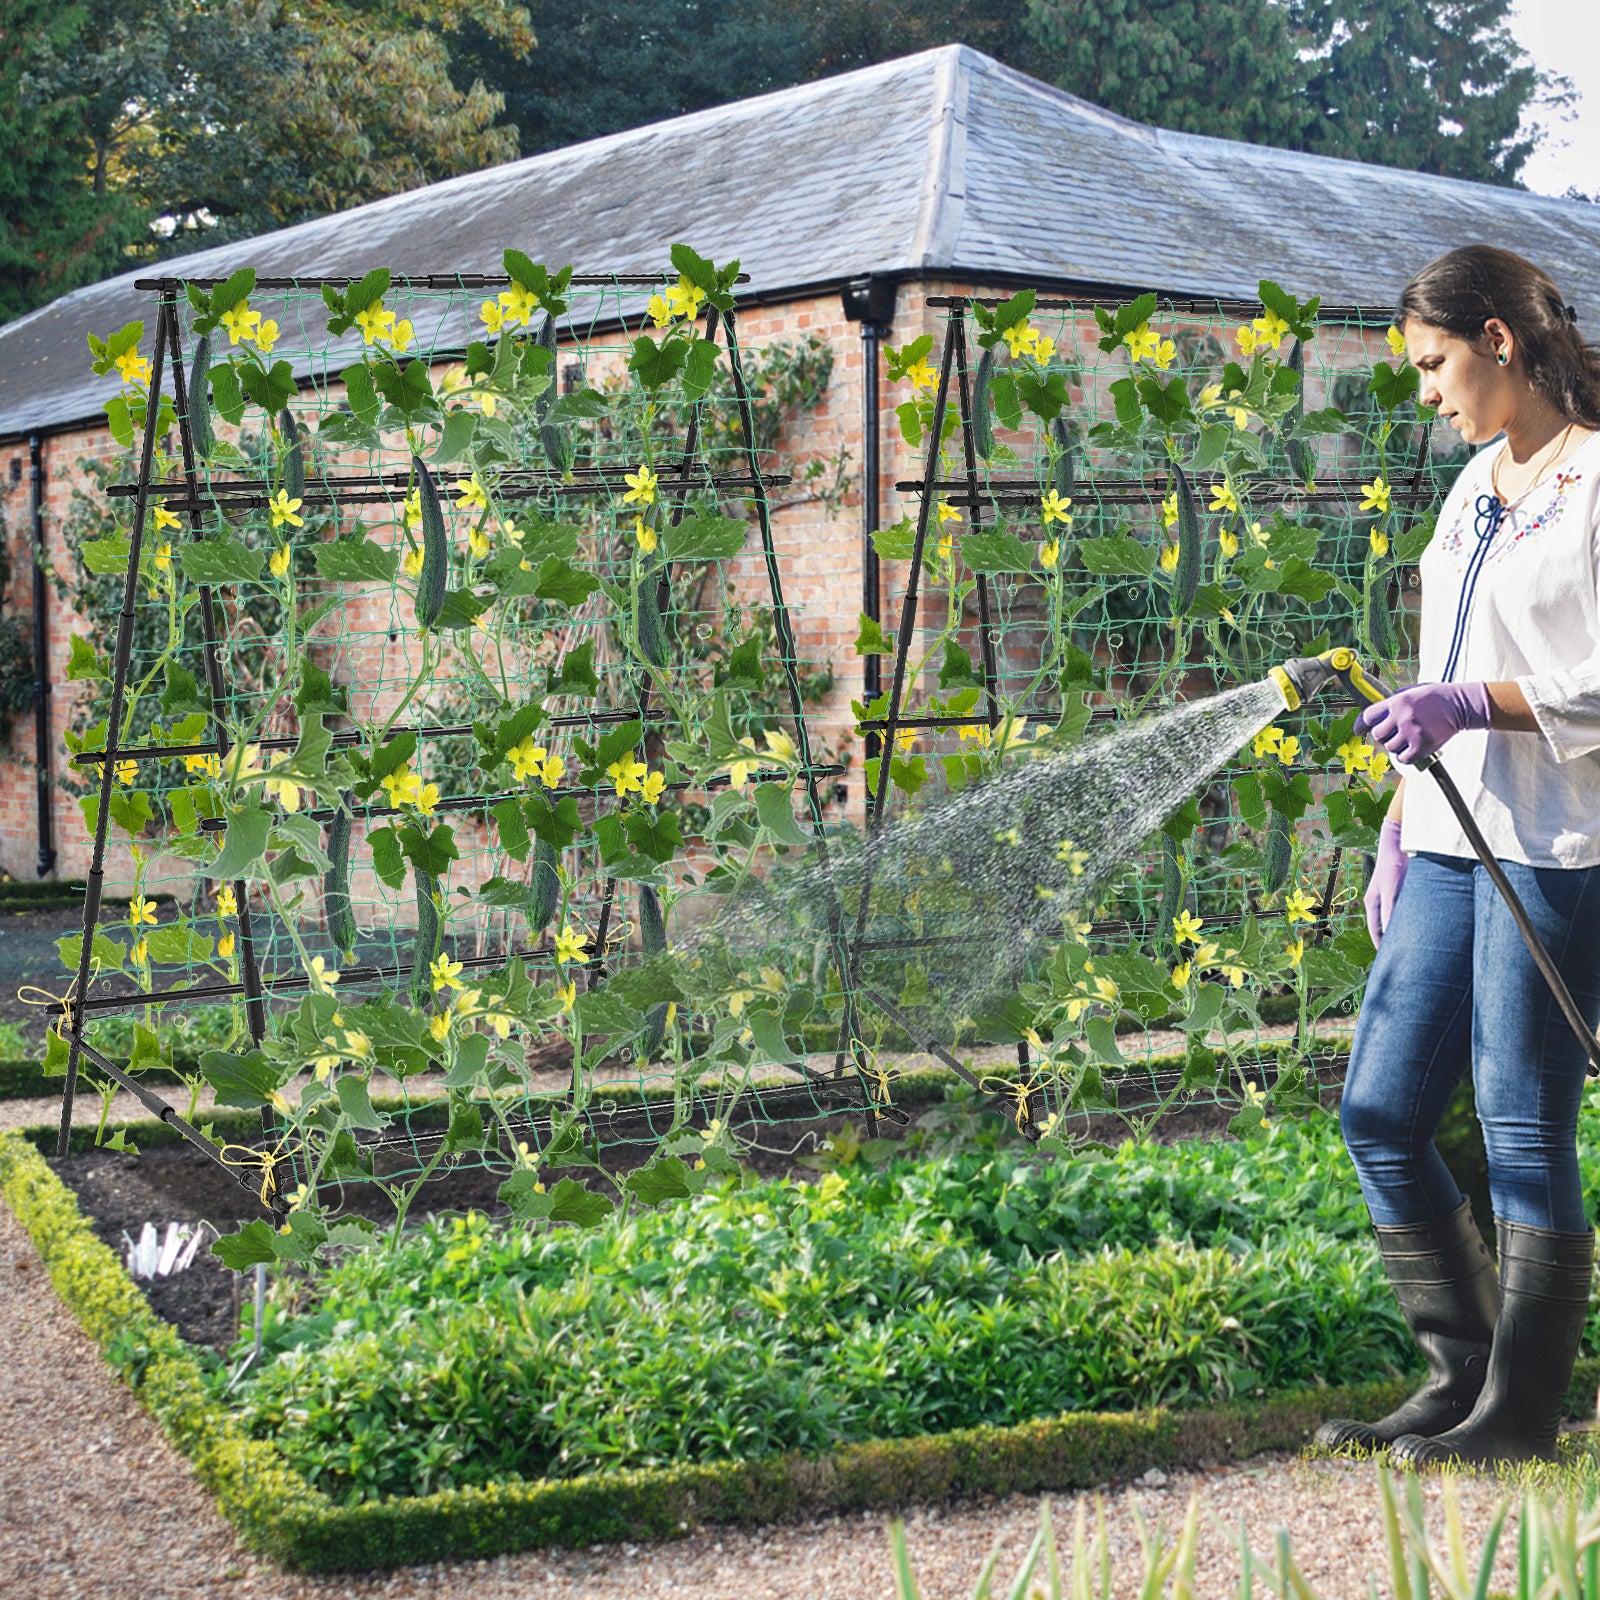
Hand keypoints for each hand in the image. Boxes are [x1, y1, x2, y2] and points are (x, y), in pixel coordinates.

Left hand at [1356, 681, 1492, 765]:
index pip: (1368, 716)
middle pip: (1378, 735)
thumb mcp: (1410, 691)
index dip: (1362, 724)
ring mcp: (1412, 733)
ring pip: (1390, 747)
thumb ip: (1391, 702)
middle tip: (1395, 731)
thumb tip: (1372, 715)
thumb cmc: (1434, 697)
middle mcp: (1402, 718)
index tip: (1359, 730)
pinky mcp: (1422, 746)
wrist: (1460, 705)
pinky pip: (1403, 758)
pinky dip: (1405, 755)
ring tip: (1409, 737)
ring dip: (1396, 745)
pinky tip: (1413, 748)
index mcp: (1397, 702)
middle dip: (1384, 735)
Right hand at [1365, 817, 1407, 947]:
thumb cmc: (1392, 865)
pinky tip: (1424, 926)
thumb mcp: (1390, 890)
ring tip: (1416, 945)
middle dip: (1394, 940)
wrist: (1400, 843)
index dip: (1382, 945)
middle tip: (1406, 955)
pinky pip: (1408, 911)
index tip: (1390, 960)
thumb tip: (1392, 932)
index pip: (1376, 931)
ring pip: (1399, 919)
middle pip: (1387, 927)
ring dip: (1405, 930)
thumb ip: (1390, 911)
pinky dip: (1413, 919)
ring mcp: (1393, 897)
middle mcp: (1382, 902)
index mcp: (1373, 904)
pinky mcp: (1405, 892)